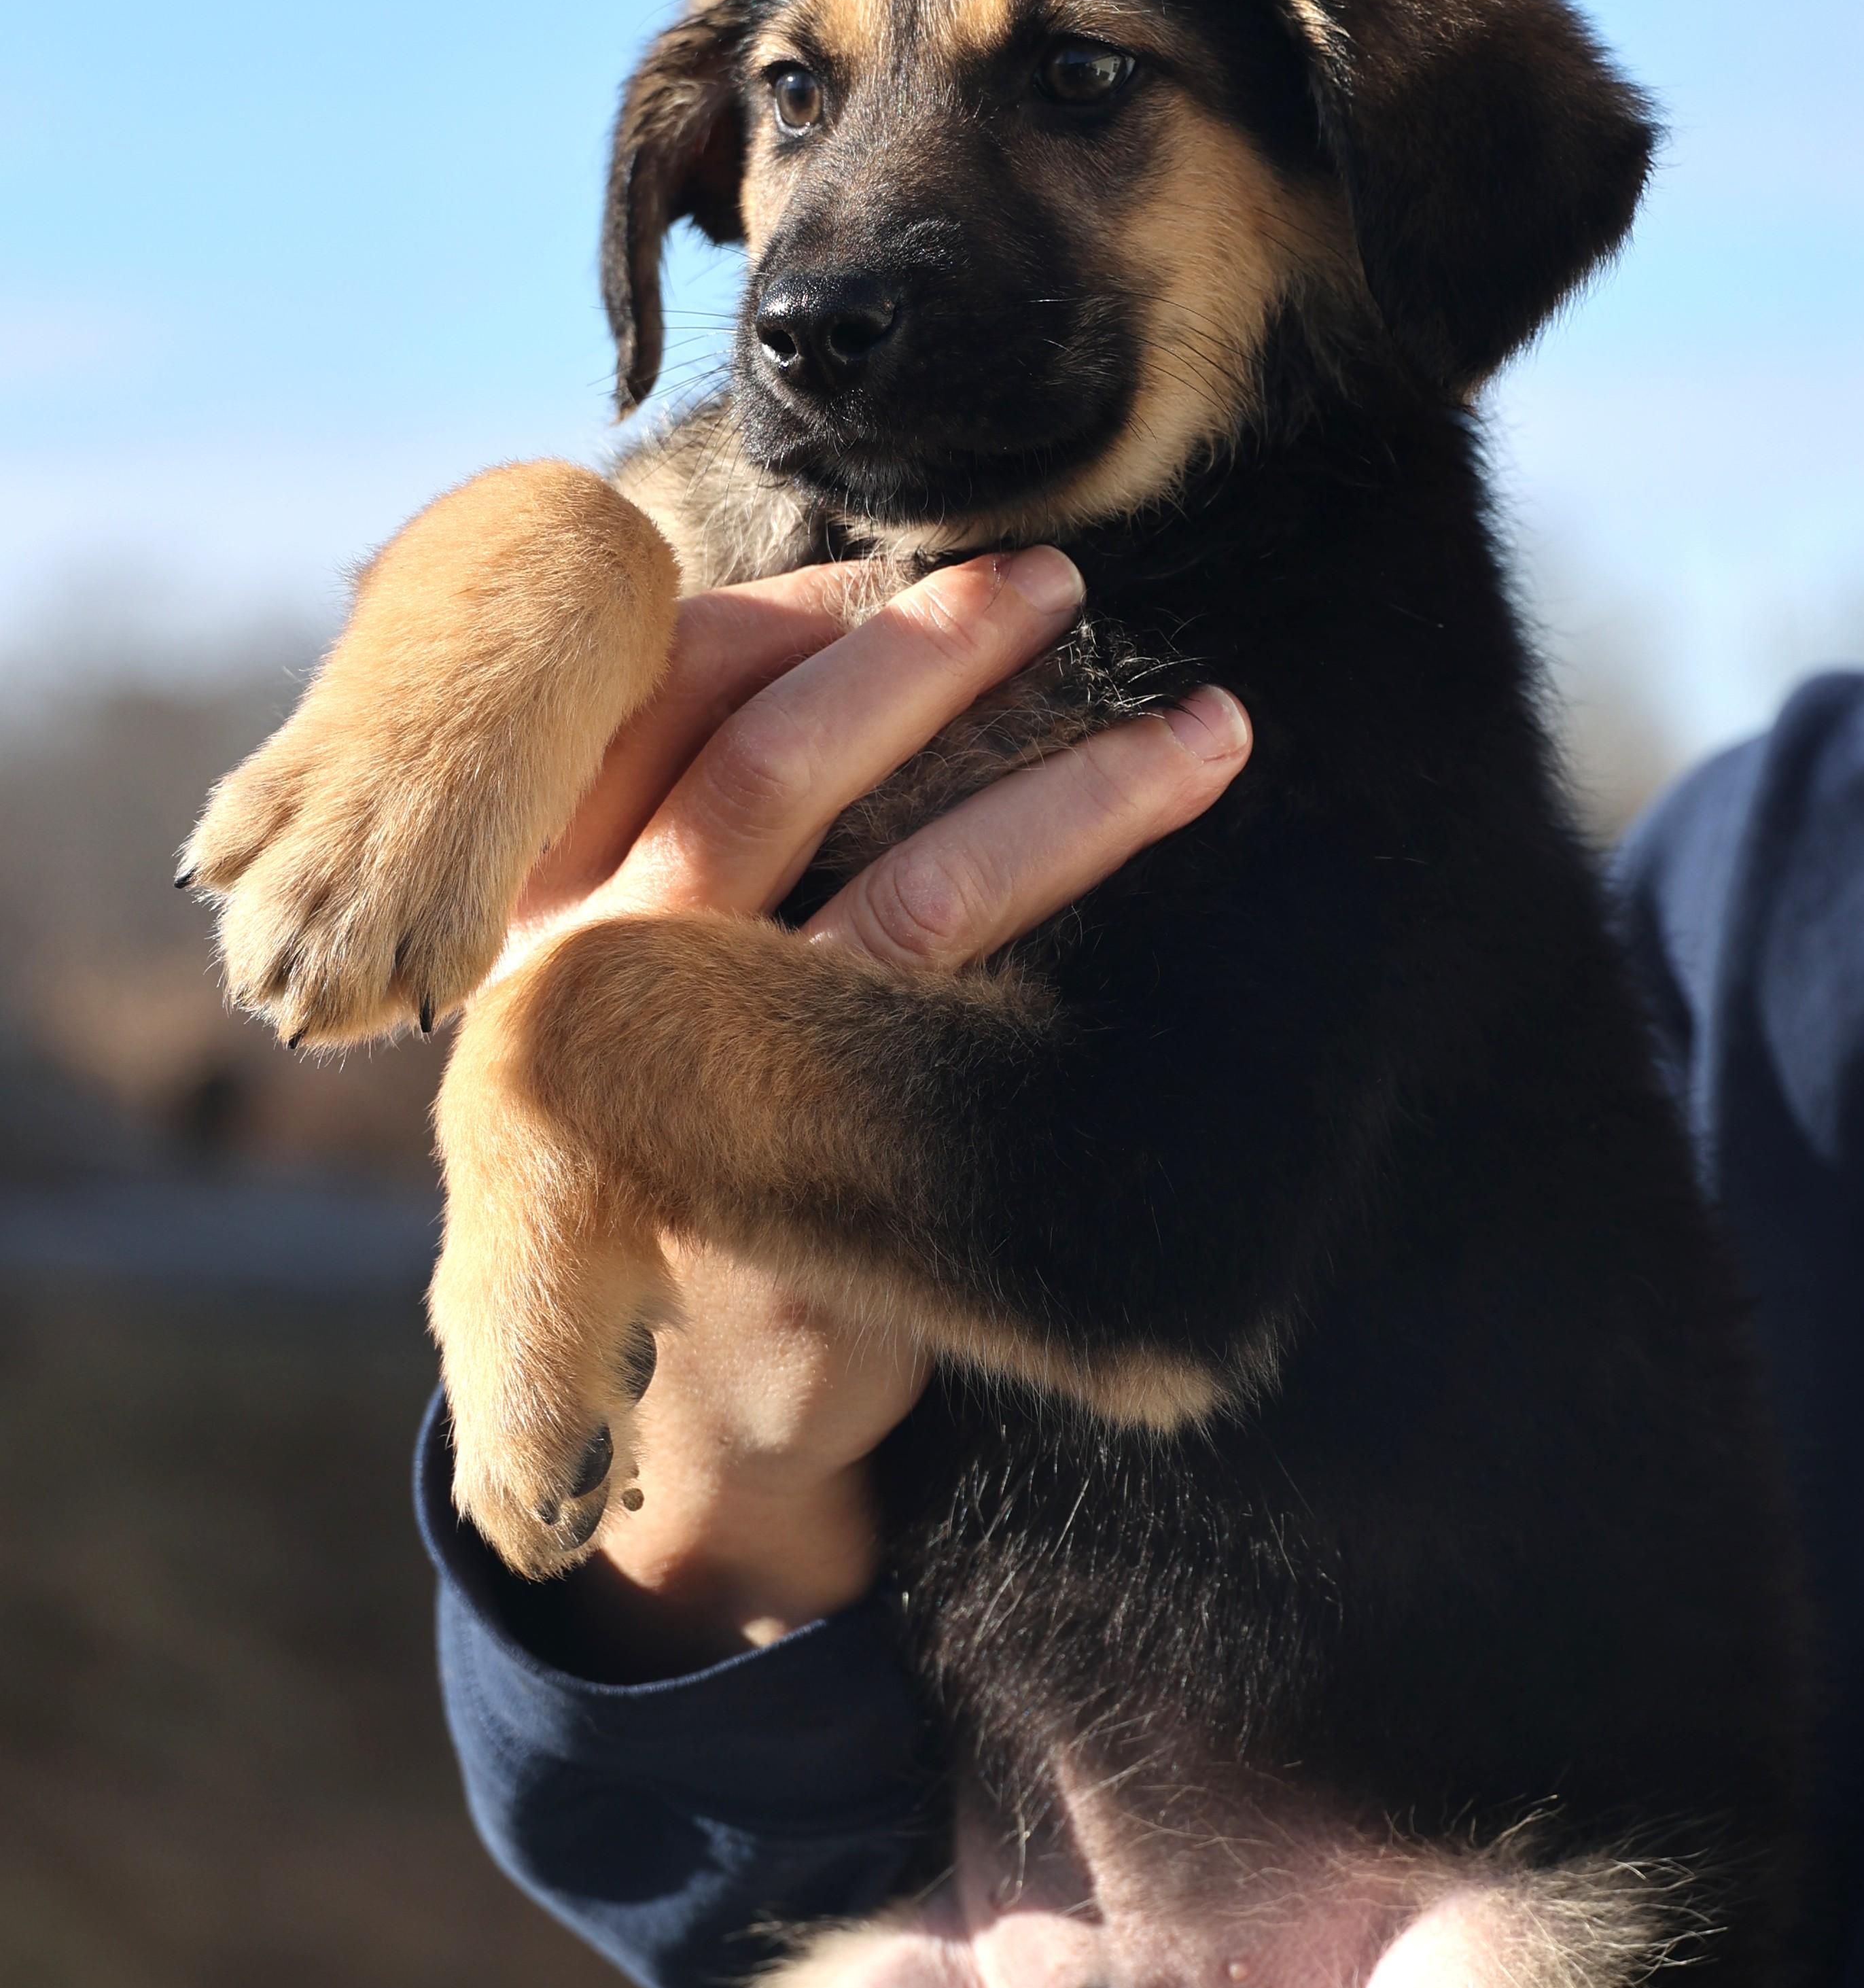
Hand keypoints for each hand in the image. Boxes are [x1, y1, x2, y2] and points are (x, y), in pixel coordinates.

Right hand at [488, 547, 1249, 1669]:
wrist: (694, 1417)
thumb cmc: (693, 1150)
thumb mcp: (640, 984)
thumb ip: (681, 833)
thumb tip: (833, 635)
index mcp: (537, 903)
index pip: (643, 703)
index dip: (783, 617)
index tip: (899, 570)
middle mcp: (586, 976)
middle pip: (762, 760)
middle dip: (925, 651)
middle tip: (1056, 580)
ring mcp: (688, 1081)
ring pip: (891, 871)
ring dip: (1064, 783)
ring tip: (1202, 725)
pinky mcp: (799, 1176)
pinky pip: (943, 999)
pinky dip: (1054, 896)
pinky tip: (1160, 852)